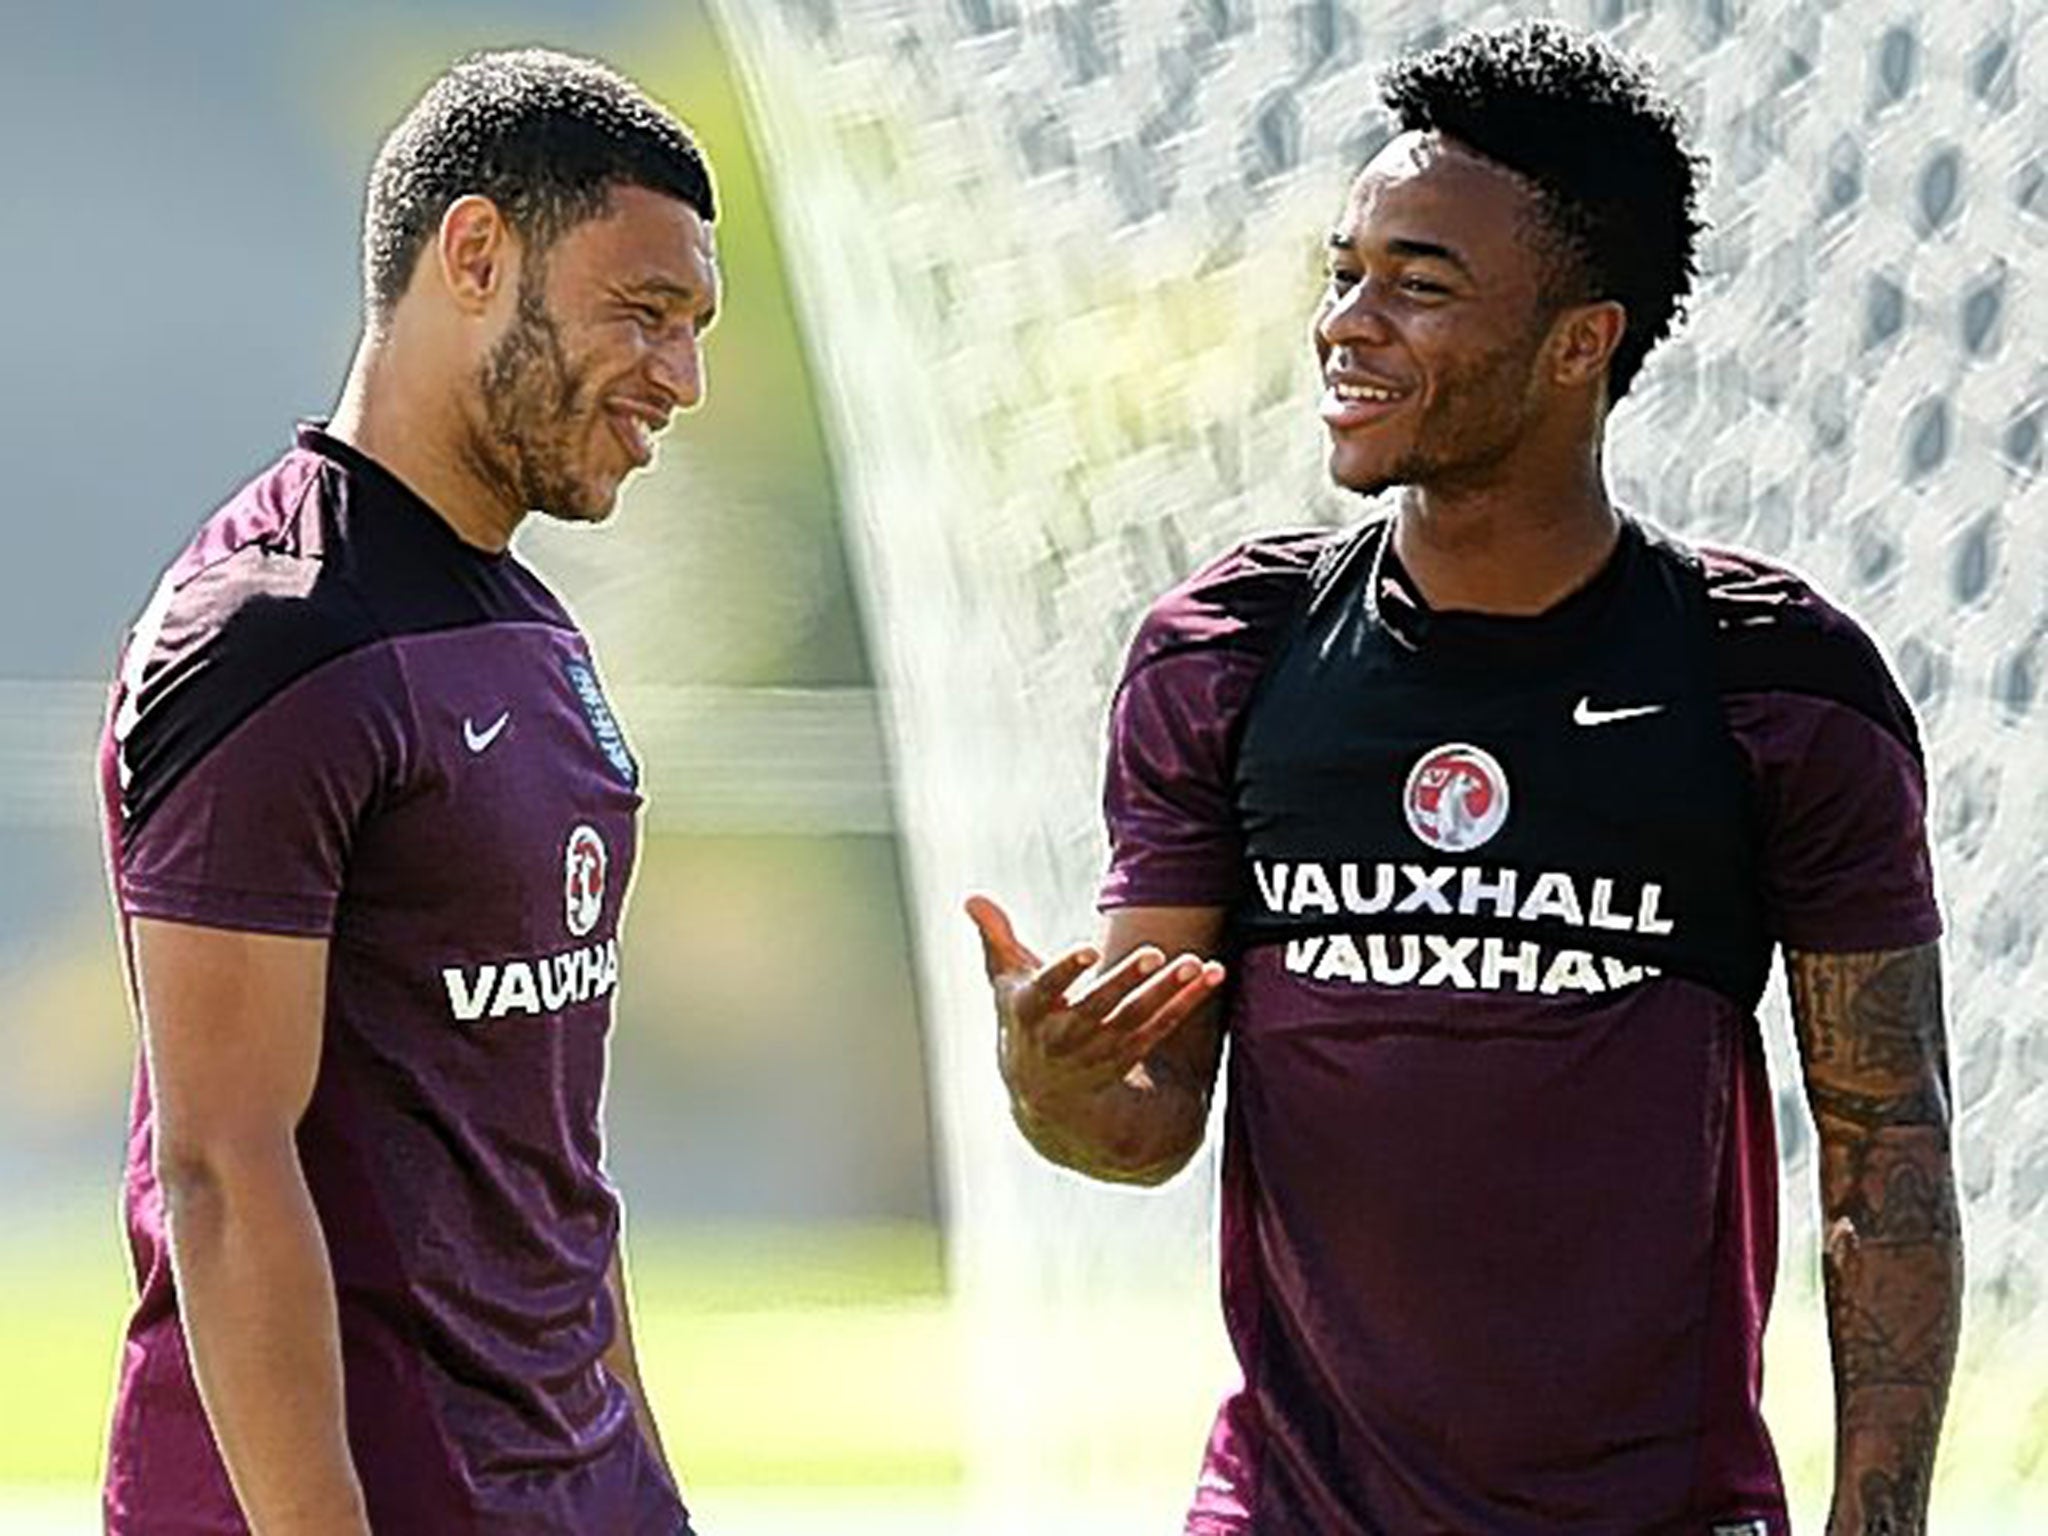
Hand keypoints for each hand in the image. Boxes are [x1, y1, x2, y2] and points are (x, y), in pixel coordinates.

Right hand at [965, 894, 1224, 1104]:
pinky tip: (1213, 975)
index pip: (1048, 989)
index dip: (1066, 970)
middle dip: (1126, 980)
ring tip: (1194, 963)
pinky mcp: (1129, 1054)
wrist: (1041, 1093)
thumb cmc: (1022, 1020)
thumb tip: (972, 897)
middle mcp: (1064, 1035)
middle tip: (1154, 951)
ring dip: (1168, 991)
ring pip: (1137, 1019)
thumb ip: (995, 938)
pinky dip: (1189, 1003)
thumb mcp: (1003, 982)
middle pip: (1099, 1007)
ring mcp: (1099, 1049)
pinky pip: (1163, 1027)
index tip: (1084, 948)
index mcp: (1031, 1011)